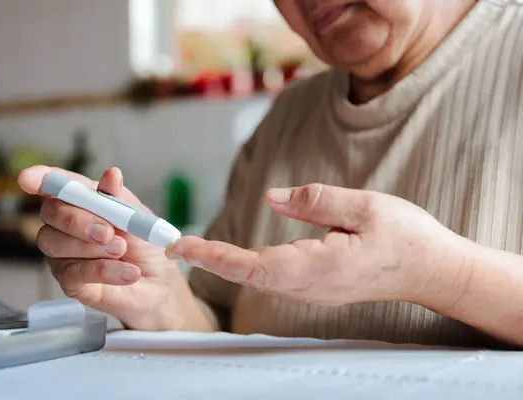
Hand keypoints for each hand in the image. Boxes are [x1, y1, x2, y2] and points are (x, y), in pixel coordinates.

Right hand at [18, 166, 213, 330]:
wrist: (158, 283)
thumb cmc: (144, 245)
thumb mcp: (138, 217)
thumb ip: (120, 198)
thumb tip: (111, 175)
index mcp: (82, 200)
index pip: (54, 184)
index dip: (40, 178)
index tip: (29, 179)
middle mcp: (65, 224)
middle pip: (51, 213)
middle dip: (79, 221)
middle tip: (108, 233)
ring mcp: (63, 253)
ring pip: (55, 243)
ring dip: (92, 247)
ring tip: (122, 251)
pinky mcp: (69, 281)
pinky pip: (75, 272)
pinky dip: (105, 270)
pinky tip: (128, 272)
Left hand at [167, 184, 468, 307]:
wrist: (431, 270)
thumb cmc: (406, 238)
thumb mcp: (366, 207)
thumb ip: (315, 201)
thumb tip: (272, 197)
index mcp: (318, 266)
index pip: (254, 265)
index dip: (216, 257)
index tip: (184, 248)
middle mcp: (308, 285)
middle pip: (247, 275)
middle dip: (209, 260)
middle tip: (174, 244)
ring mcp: (311, 289)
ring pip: (257, 278)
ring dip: (222, 264)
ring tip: (190, 248)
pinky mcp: (315, 284)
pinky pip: (272, 277)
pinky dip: (243, 266)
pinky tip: (228, 256)